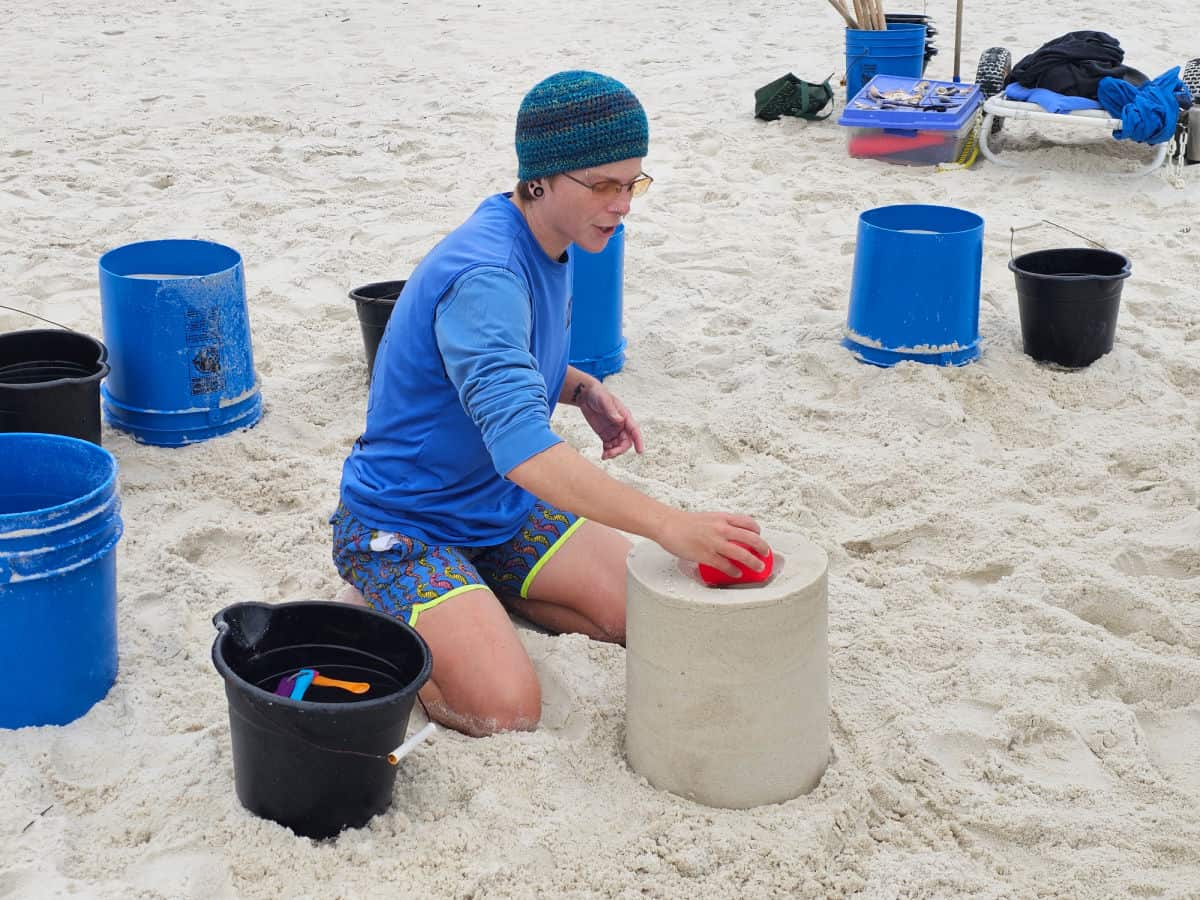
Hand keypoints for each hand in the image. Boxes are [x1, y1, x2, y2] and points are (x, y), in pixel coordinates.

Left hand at [578, 382, 644, 459]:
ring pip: (618, 446)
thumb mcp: (604, 400)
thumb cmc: (598, 394)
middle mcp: (622, 425)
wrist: (586, 396)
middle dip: (620, 450)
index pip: (634, 430)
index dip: (639, 441)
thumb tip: (620, 421)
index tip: (640, 451)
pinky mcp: (605, 435)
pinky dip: (607, 452)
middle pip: (626, 442)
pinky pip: (609, 446)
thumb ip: (611, 411)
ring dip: (613, 453)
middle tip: (609, 454)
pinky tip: (603, 455)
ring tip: (604, 456)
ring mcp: (614, 431)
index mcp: (625, 416)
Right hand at [655, 510, 770, 577]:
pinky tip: (737, 573)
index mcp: (722, 518)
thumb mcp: (707, 517)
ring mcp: (715, 542)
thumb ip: (720, 525)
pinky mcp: (706, 555)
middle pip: (751, 538)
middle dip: (762, 548)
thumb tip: (728, 535)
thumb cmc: (684, 522)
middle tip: (765, 554)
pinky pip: (725, 565)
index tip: (759, 536)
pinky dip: (734, 571)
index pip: (748, 522)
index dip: (757, 531)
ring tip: (758, 567)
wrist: (667, 525)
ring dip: (753, 562)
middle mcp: (721, 528)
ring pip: (742, 553)